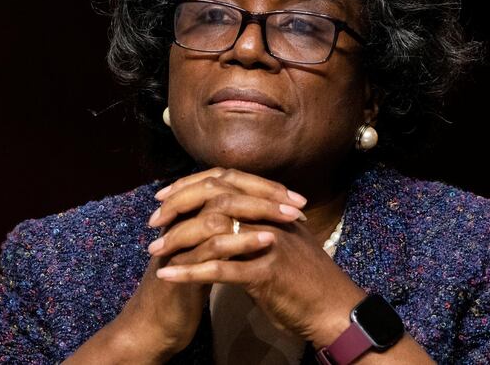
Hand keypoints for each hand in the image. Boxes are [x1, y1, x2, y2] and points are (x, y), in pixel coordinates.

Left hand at [149, 168, 366, 346]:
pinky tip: (168, 275)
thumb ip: (260, 226)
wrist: (335, 308)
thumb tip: (231, 217)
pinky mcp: (266, 272)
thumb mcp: (285, 242)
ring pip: (214, 231)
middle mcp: (269, 218)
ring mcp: (269, 243)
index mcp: (271, 208)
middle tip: (154, 222)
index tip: (165, 195)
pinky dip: (190, 272)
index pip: (226, 182)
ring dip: (179, 240)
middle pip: (216, 198)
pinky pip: (220, 269)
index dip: (192, 185)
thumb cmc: (307, 279)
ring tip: (154, 251)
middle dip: (179, 206)